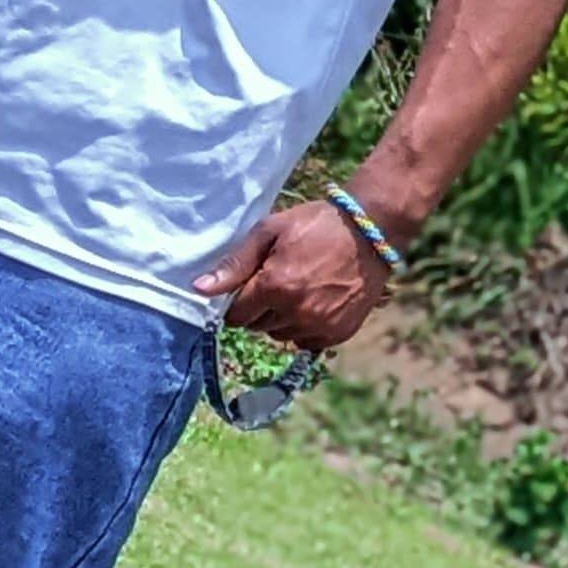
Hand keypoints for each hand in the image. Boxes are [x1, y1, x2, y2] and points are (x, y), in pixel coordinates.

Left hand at [191, 201, 394, 348]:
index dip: (239, 300)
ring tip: (297, 289)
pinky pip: (306, 341)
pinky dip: (305, 327)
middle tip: (277, 281)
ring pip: (280, 335)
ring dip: (281, 319)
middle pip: (257, 327)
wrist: (369, 231)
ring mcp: (320, 326)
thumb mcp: (269, 232)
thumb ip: (234, 264)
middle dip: (259, 308)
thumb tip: (198, 288)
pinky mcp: (338, 334)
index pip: (236, 316)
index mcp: (274, 287)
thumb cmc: (315, 225)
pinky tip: (315, 302)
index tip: (251, 285)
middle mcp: (296, 312)